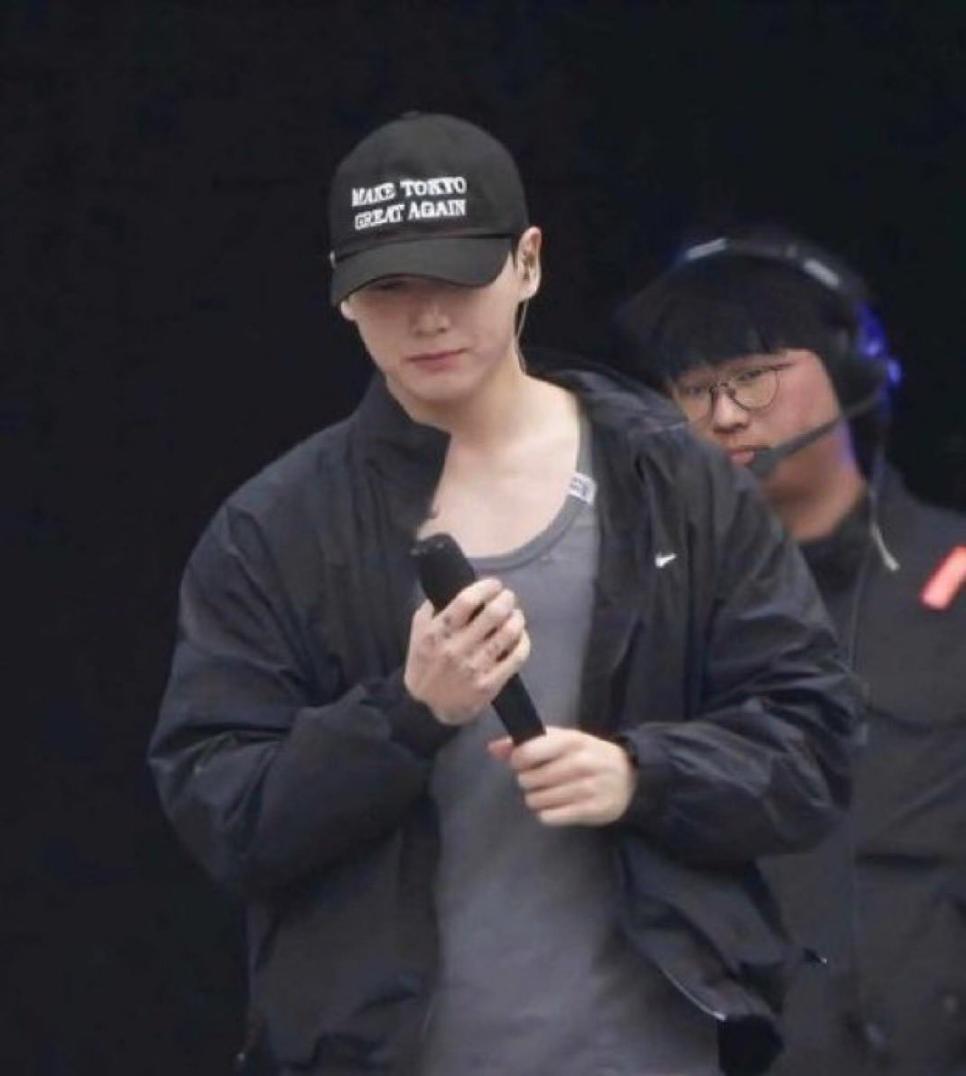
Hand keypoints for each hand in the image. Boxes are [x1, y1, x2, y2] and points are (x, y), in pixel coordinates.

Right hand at [404, 577, 529, 726]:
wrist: (425, 707)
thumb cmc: (423, 663)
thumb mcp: (417, 632)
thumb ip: (431, 609)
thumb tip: (450, 586)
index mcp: (438, 632)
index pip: (467, 600)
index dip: (486, 587)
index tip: (494, 584)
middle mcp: (457, 648)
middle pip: (493, 614)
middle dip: (506, 600)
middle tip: (508, 598)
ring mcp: (475, 667)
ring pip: (508, 634)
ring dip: (517, 618)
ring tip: (516, 615)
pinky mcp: (490, 684)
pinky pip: (516, 658)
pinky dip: (523, 642)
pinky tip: (520, 636)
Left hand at [488, 727, 635, 825]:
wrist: (630, 776)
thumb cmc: (587, 755)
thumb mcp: (562, 741)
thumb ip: (527, 742)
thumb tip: (493, 748)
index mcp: (571, 740)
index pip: (528, 752)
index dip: (518, 760)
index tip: (523, 763)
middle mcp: (580, 762)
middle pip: (529, 780)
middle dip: (528, 781)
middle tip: (540, 780)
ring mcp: (588, 787)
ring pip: (538, 800)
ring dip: (537, 799)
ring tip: (549, 793)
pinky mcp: (592, 810)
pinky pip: (550, 817)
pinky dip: (547, 814)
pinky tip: (557, 806)